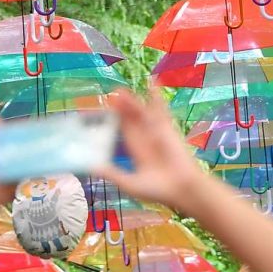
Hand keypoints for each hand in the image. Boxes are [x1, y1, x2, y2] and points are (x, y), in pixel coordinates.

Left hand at [101, 86, 204, 214]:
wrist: (181, 189)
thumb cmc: (157, 190)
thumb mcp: (129, 183)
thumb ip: (112, 173)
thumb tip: (90, 167)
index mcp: (136, 150)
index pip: (121, 132)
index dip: (112, 121)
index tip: (101, 111)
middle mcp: (144, 138)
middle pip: (129, 119)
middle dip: (120, 108)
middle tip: (109, 96)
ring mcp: (155, 131)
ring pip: (140, 111)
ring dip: (131, 101)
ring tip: (120, 90)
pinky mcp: (166, 127)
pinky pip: (160, 108)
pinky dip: (156, 95)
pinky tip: (151, 81)